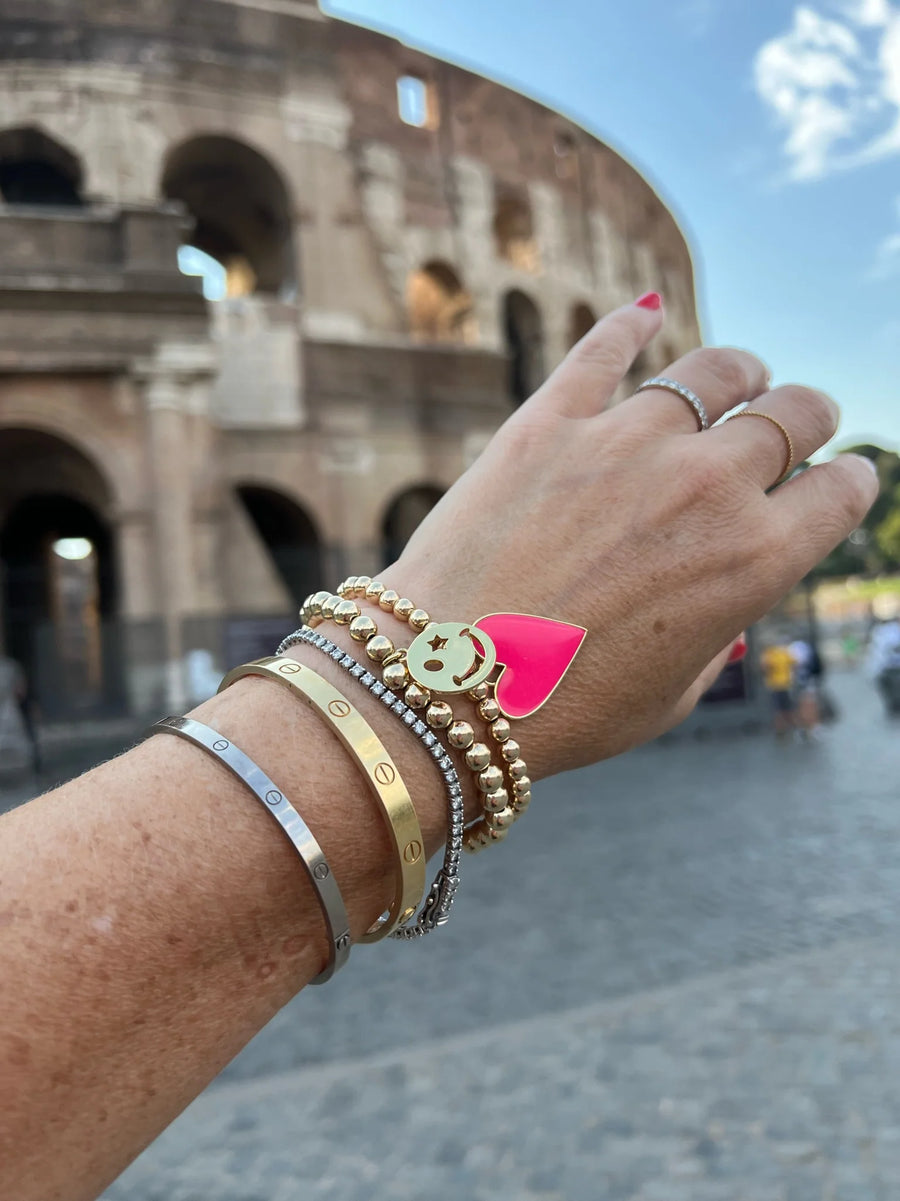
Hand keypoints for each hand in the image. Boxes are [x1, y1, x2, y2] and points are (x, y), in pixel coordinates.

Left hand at [384, 298, 877, 775]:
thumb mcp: (671, 695)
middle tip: (796, 422)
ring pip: (715, 370)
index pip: (840, 491)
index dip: (848, 481)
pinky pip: (603, 348)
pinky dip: (630, 325)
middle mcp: (706, 487)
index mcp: (753, 562)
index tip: (839, 477)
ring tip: (740, 376)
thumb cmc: (562, 709)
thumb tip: (724, 596)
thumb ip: (715, 631)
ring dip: (741, 371)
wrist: (446, 685)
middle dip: (807, 417)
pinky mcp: (549, 422)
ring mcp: (626, 444)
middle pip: (793, 414)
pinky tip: (643, 316)